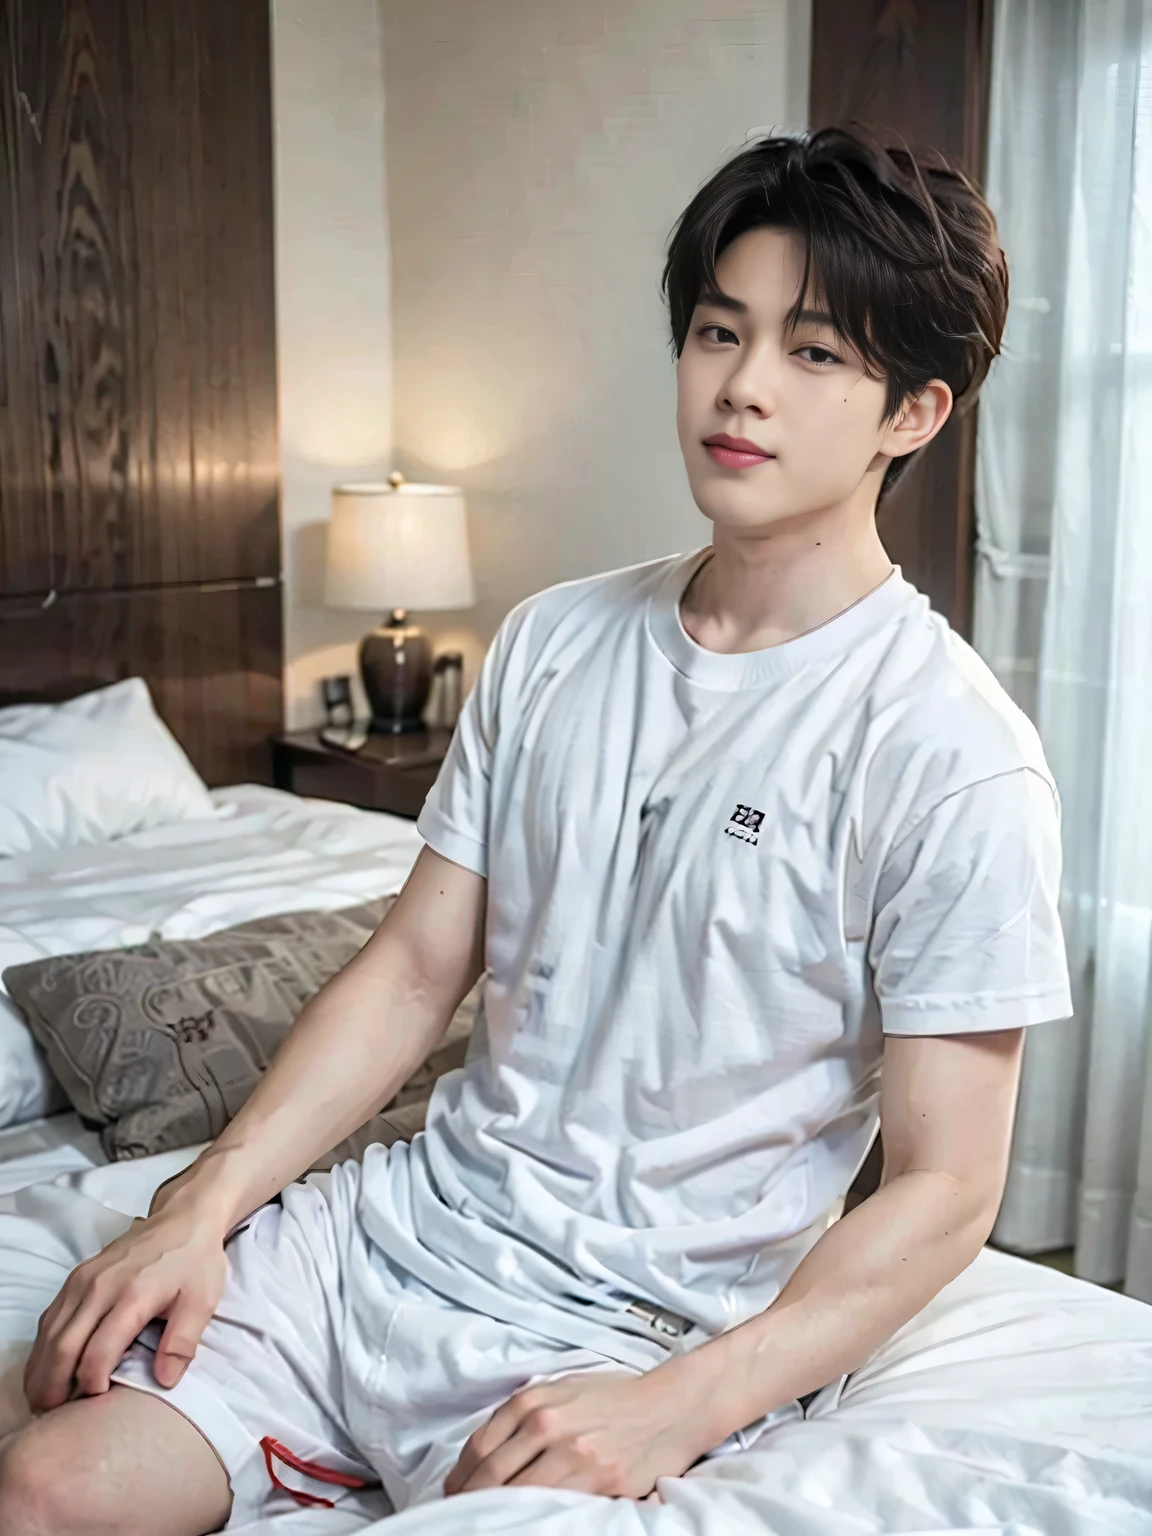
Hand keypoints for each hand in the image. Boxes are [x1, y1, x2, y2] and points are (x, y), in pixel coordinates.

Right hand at [23, 1186, 229, 1412]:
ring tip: (43, 1400)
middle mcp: (100, 1287)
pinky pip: (50, 1316)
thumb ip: (183, 1342)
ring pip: (50, 1332)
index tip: (96, 1405)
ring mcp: (84, 1279)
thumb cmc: (196, 1262)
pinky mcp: (76, 1275)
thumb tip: (164, 1380)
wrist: (184, 1218)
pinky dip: (42, 1346)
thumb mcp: (203, 1300)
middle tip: (53, 1415)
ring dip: (41, 1370)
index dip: (91, 1385)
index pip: (99, 1351)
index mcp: (133, 1295)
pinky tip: (44, 1367)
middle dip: (54, 1386)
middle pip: (63, 1345)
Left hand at [443, 1367, 701, 1498]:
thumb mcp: (562, 1389)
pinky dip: (533, 1516)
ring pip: (517, 1494)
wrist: (666, 1408)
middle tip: (459, 1515)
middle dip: (469, 1500)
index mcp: (534, 1401)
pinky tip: (525, 1521)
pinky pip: (552, 1506)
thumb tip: (485, 1452)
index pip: (479, 1447)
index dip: (460, 1476)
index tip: (453, 1492)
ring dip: (496, 1513)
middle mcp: (547, 1426)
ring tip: (486, 1523)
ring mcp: (571, 1456)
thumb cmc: (612, 1398)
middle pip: (490, 1475)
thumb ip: (524, 1413)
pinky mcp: (595, 1482)